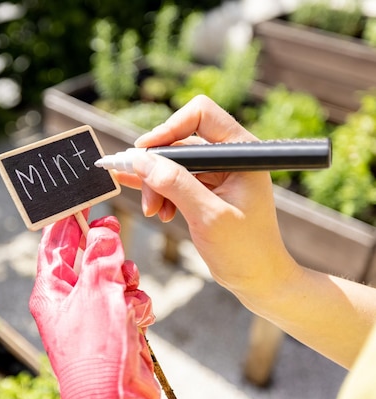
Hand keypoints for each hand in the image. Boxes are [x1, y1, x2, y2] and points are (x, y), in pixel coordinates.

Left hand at [29, 214, 160, 398]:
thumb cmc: (96, 352)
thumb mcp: (97, 291)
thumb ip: (102, 254)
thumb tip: (104, 228)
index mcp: (51, 291)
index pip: (54, 245)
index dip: (66, 221)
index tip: (80, 200)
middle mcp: (69, 302)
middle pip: (87, 258)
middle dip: (105, 251)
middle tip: (113, 234)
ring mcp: (93, 315)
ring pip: (113, 276)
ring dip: (125, 279)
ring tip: (127, 290)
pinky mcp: (116, 327)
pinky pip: (129, 299)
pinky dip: (136, 303)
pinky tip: (137, 317)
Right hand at [115, 95, 299, 304]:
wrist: (259, 280)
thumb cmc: (245, 250)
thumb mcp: (209, 217)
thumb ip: (176, 185)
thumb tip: (141, 160)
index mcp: (241, 152)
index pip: (200, 115)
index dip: (168, 128)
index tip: (142, 154)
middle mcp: (228, 156)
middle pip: (178, 141)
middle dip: (156, 168)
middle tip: (146, 198)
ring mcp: (215, 172)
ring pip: (171, 163)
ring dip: (155, 185)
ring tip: (154, 213)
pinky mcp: (204, 188)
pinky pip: (172, 179)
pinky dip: (159, 192)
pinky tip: (154, 209)